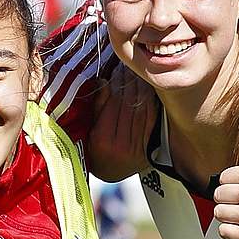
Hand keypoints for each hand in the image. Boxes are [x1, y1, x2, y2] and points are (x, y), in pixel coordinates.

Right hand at [88, 64, 154, 180]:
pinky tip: (148, 89)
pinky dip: (150, 101)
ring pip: (141, 110)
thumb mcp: (88, 131)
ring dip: (141, 89)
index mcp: (103, 140)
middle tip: (129, 66)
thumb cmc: (94, 150)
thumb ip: (97, 107)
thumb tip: (103, 81)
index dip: (117, 84)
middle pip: (129, 105)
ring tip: (138, 74)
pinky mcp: (148, 146)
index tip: (118, 68)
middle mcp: (122, 145)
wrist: (109, 172)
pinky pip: (151, 118)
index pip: (113, 104)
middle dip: (129, 83)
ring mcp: (137, 147)